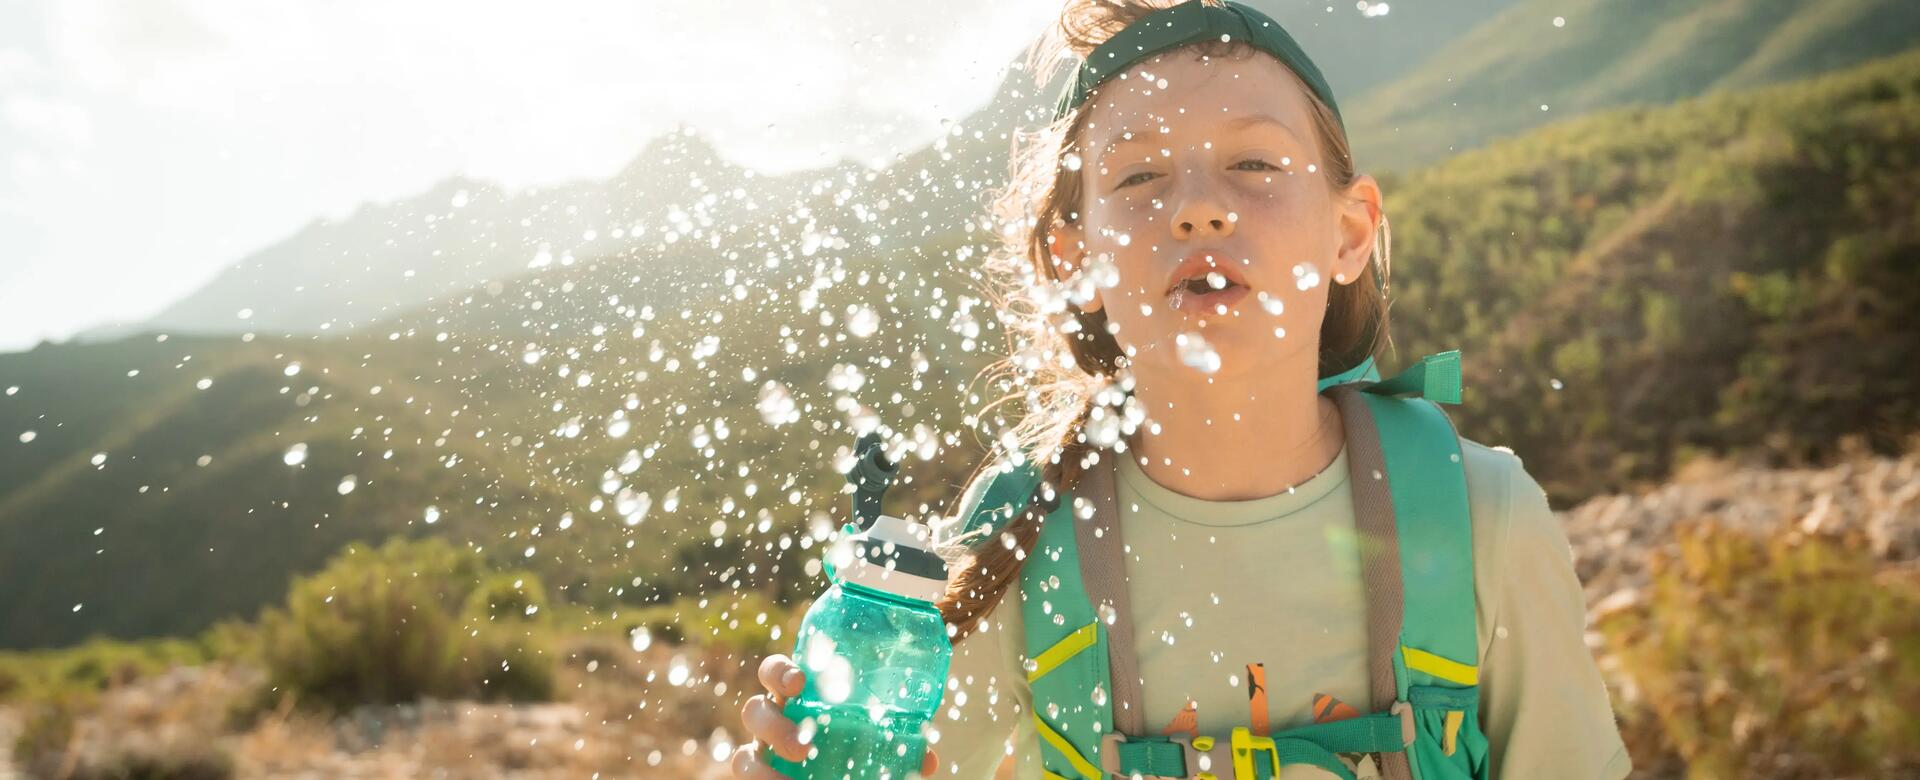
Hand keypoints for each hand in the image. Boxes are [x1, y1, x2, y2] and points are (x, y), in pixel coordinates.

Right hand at [730, 654, 939, 776]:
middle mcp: (773, 724)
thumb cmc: (850, 754)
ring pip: (743, 754)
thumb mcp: (876, 746)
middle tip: (804, 745)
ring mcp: (761, 755)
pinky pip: (745, 779)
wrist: (838, 778)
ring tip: (795, 774)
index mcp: (798, 700)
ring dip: (762, 767)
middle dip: (772, 724)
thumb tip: (927, 758)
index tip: (799, 681)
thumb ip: (897, 747)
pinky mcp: (757, 776)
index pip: (776, 674)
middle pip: (754, 711)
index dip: (779, 672)